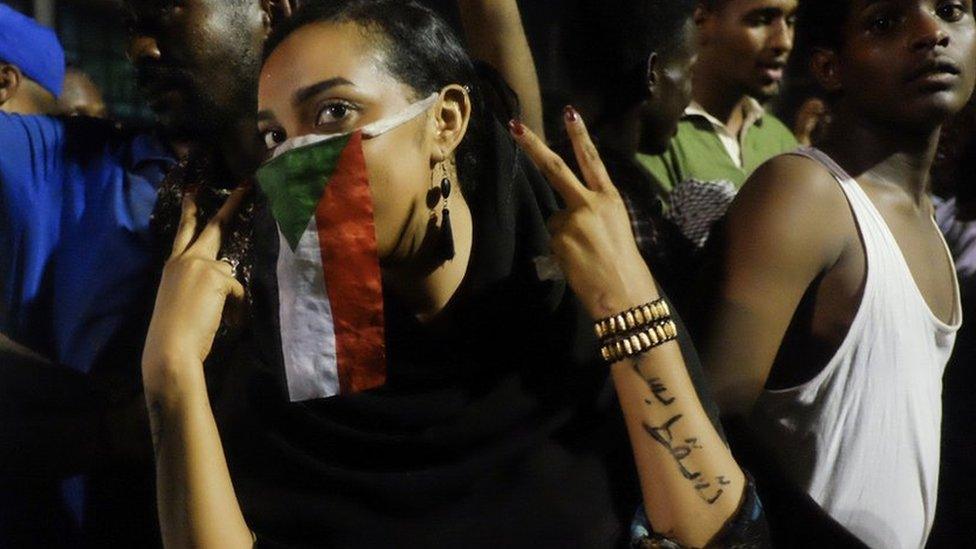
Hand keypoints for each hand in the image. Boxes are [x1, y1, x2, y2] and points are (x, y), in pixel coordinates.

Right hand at [142, 186, 248, 393]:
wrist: (170, 346)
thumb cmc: (175, 330)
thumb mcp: (184, 297)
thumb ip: (201, 280)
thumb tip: (226, 277)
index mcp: (173, 265)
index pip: (183, 232)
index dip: (189, 211)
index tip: (192, 191)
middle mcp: (185, 259)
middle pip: (213, 227)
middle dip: (231, 205)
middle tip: (245, 186)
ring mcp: (201, 264)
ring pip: (229, 273)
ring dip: (229, 297)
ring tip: (213, 316)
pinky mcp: (217, 276)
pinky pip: (238, 291)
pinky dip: (236, 308)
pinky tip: (222, 320)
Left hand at [509, 108, 659, 318]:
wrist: (624, 292)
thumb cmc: (623, 263)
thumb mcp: (614, 227)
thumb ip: (591, 212)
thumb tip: (567, 215)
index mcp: (610, 198)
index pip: (592, 160)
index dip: (580, 136)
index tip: (569, 112)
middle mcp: (590, 203)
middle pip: (555, 169)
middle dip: (533, 146)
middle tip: (514, 125)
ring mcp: (572, 220)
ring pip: (556, 220)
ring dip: (564, 235)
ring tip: (585, 255)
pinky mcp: (559, 238)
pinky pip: (553, 240)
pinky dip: (561, 251)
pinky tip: (577, 263)